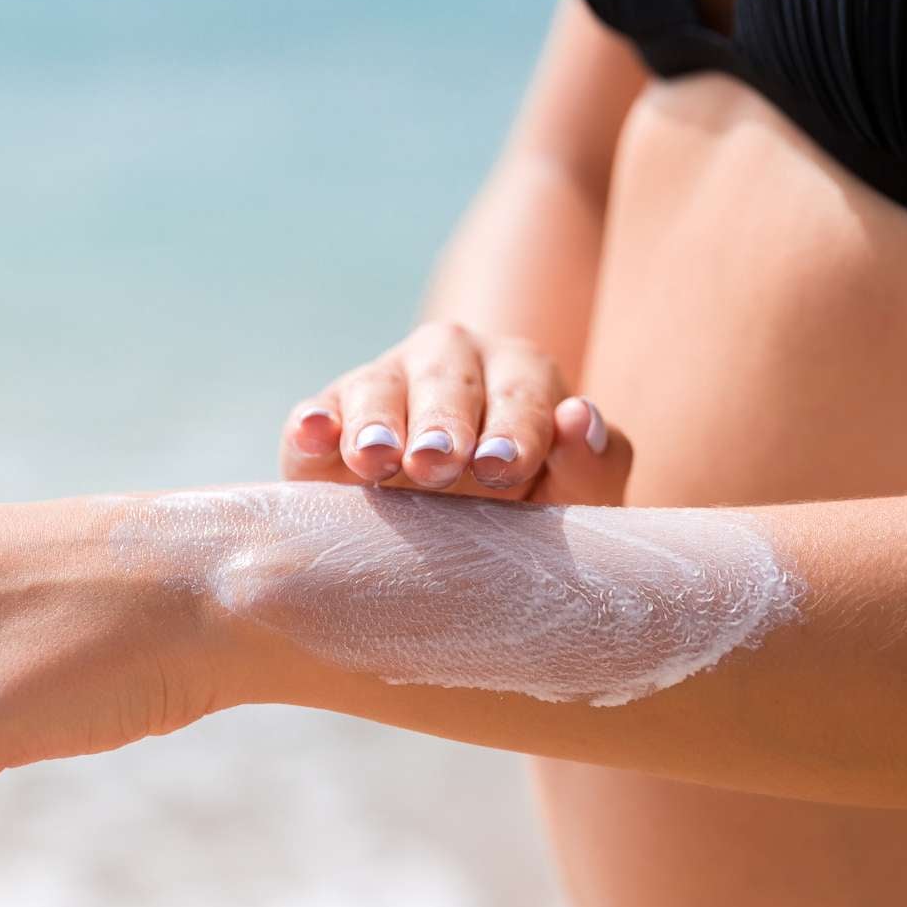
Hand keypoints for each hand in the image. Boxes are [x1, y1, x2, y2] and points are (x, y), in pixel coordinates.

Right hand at [280, 323, 631, 502]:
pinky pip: (317, 411)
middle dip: (444, 421)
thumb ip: (592, 466)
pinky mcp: (328, 417)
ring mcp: (385, 384)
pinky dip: (314, 423)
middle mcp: (451, 363)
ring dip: (378, 420)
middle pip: (447, 377)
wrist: (446, 544)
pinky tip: (314, 435)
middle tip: (438, 464)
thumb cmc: (527, 514)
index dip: (515, 429)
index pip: (523, 392)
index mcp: (520, 374)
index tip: (502, 469)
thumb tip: (580, 417)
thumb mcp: (571, 502)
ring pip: (378, 386)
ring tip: (378, 458)